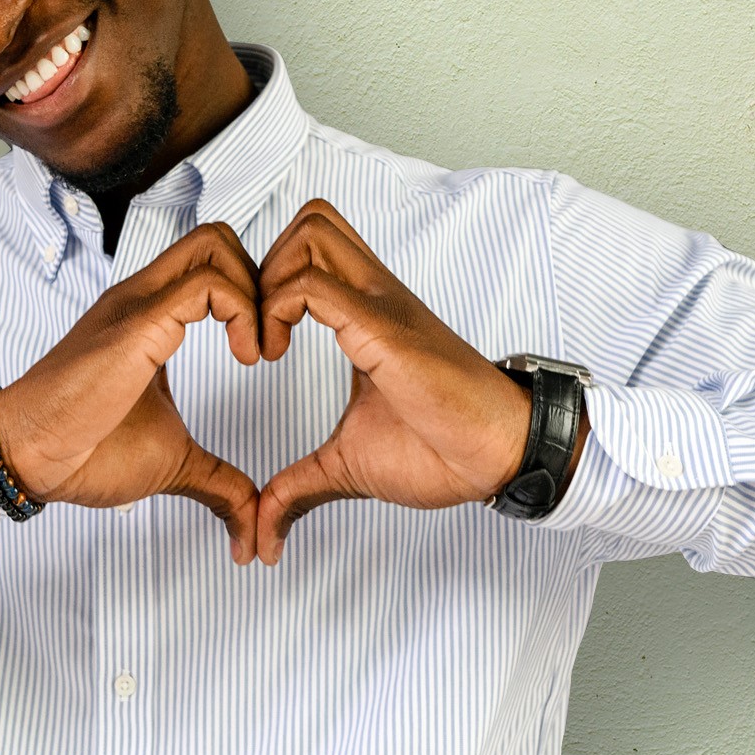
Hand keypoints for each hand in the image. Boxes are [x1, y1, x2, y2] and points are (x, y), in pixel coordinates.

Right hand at [0, 222, 263, 563]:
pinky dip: (241, 312)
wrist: (27, 456)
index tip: (263, 351)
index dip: (253, 295)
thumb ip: (217, 481)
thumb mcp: (172, 460)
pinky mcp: (138, 325)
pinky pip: (205, 285)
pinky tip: (244, 358)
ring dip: (255, 293)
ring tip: (255, 352)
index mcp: (150, 315)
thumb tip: (249, 521)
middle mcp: (143, 297)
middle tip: (268, 341)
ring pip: (216, 245)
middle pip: (219, 237)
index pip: (213, 262)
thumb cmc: (84, 451)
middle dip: (262, 280)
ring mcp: (139, 304)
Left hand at [253, 200, 533, 564]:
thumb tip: (265, 533)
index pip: (312, 248)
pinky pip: (316, 286)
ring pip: (311, 233)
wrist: (500, 455)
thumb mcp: (348, 465)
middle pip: (310, 221)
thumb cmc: (442, 449)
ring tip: (267, 343)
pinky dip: (279, 309)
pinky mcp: (384, 330)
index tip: (255, 348)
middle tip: (256, 332)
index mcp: (367, 314)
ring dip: (271, 280)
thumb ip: (299, 486)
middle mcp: (375, 296)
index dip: (269, 283)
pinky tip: (276, 357)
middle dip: (266, 265)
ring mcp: (382, 306)